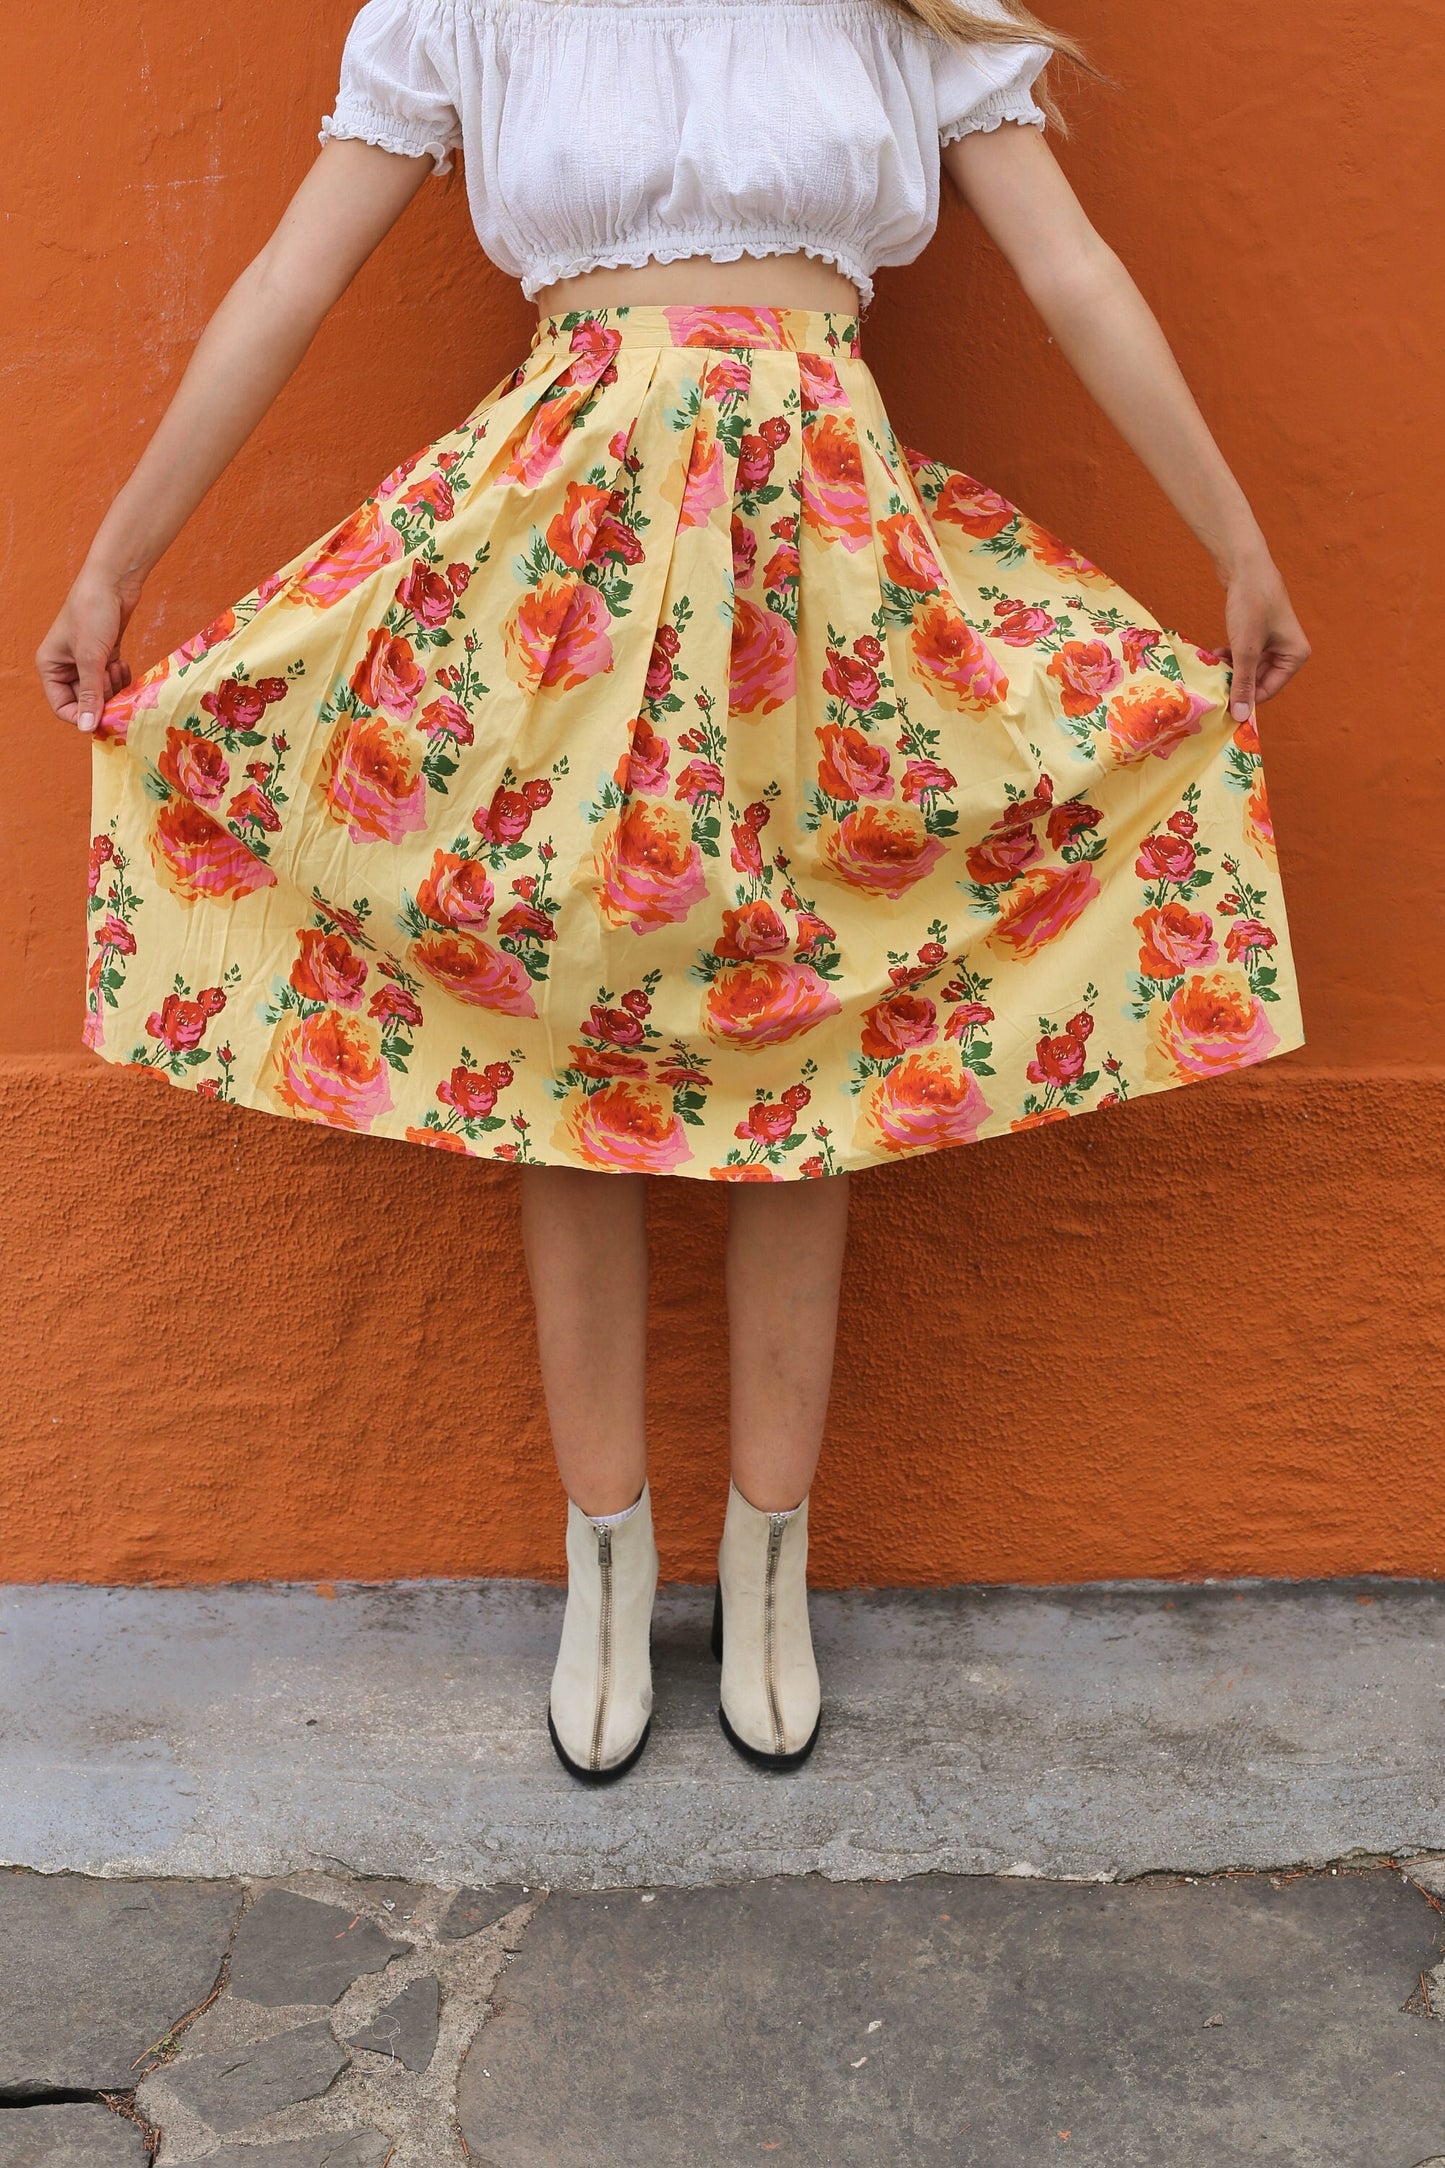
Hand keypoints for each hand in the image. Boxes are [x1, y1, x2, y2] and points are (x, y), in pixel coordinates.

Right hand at [36, 565, 143, 734]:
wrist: (113, 582)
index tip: (105, 715)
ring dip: (113, 686)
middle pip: (85, 702)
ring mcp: (86, 662)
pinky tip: (122, 662)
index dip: (83, 715)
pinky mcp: (104, 656)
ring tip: (116, 666)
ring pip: (102, 692)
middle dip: (103, 696)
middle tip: (114, 682)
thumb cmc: (92, 613)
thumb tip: (88, 728)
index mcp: (50, 667)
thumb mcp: (91, 658)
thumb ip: (91, 695)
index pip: (63, 708)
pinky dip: (120, 677)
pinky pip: (112, 680)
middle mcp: (65, 667)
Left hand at [1223, 555, 1310, 721]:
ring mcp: (1275, 641)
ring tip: (1214, 665)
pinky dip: (1232, 656)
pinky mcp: (1260, 632)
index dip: (1245, 697)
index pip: (1269, 690)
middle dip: (1236, 681)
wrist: (1245, 564)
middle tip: (1213, 682)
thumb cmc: (1251, 604)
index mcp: (1296, 655)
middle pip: (1260, 680)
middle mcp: (1289, 650)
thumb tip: (1240, 716)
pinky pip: (1245, 654)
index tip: (1220, 703)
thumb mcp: (1246, 649)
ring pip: (1250, 667)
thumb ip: (1243, 684)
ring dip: (1231, 669)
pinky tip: (1216, 653)